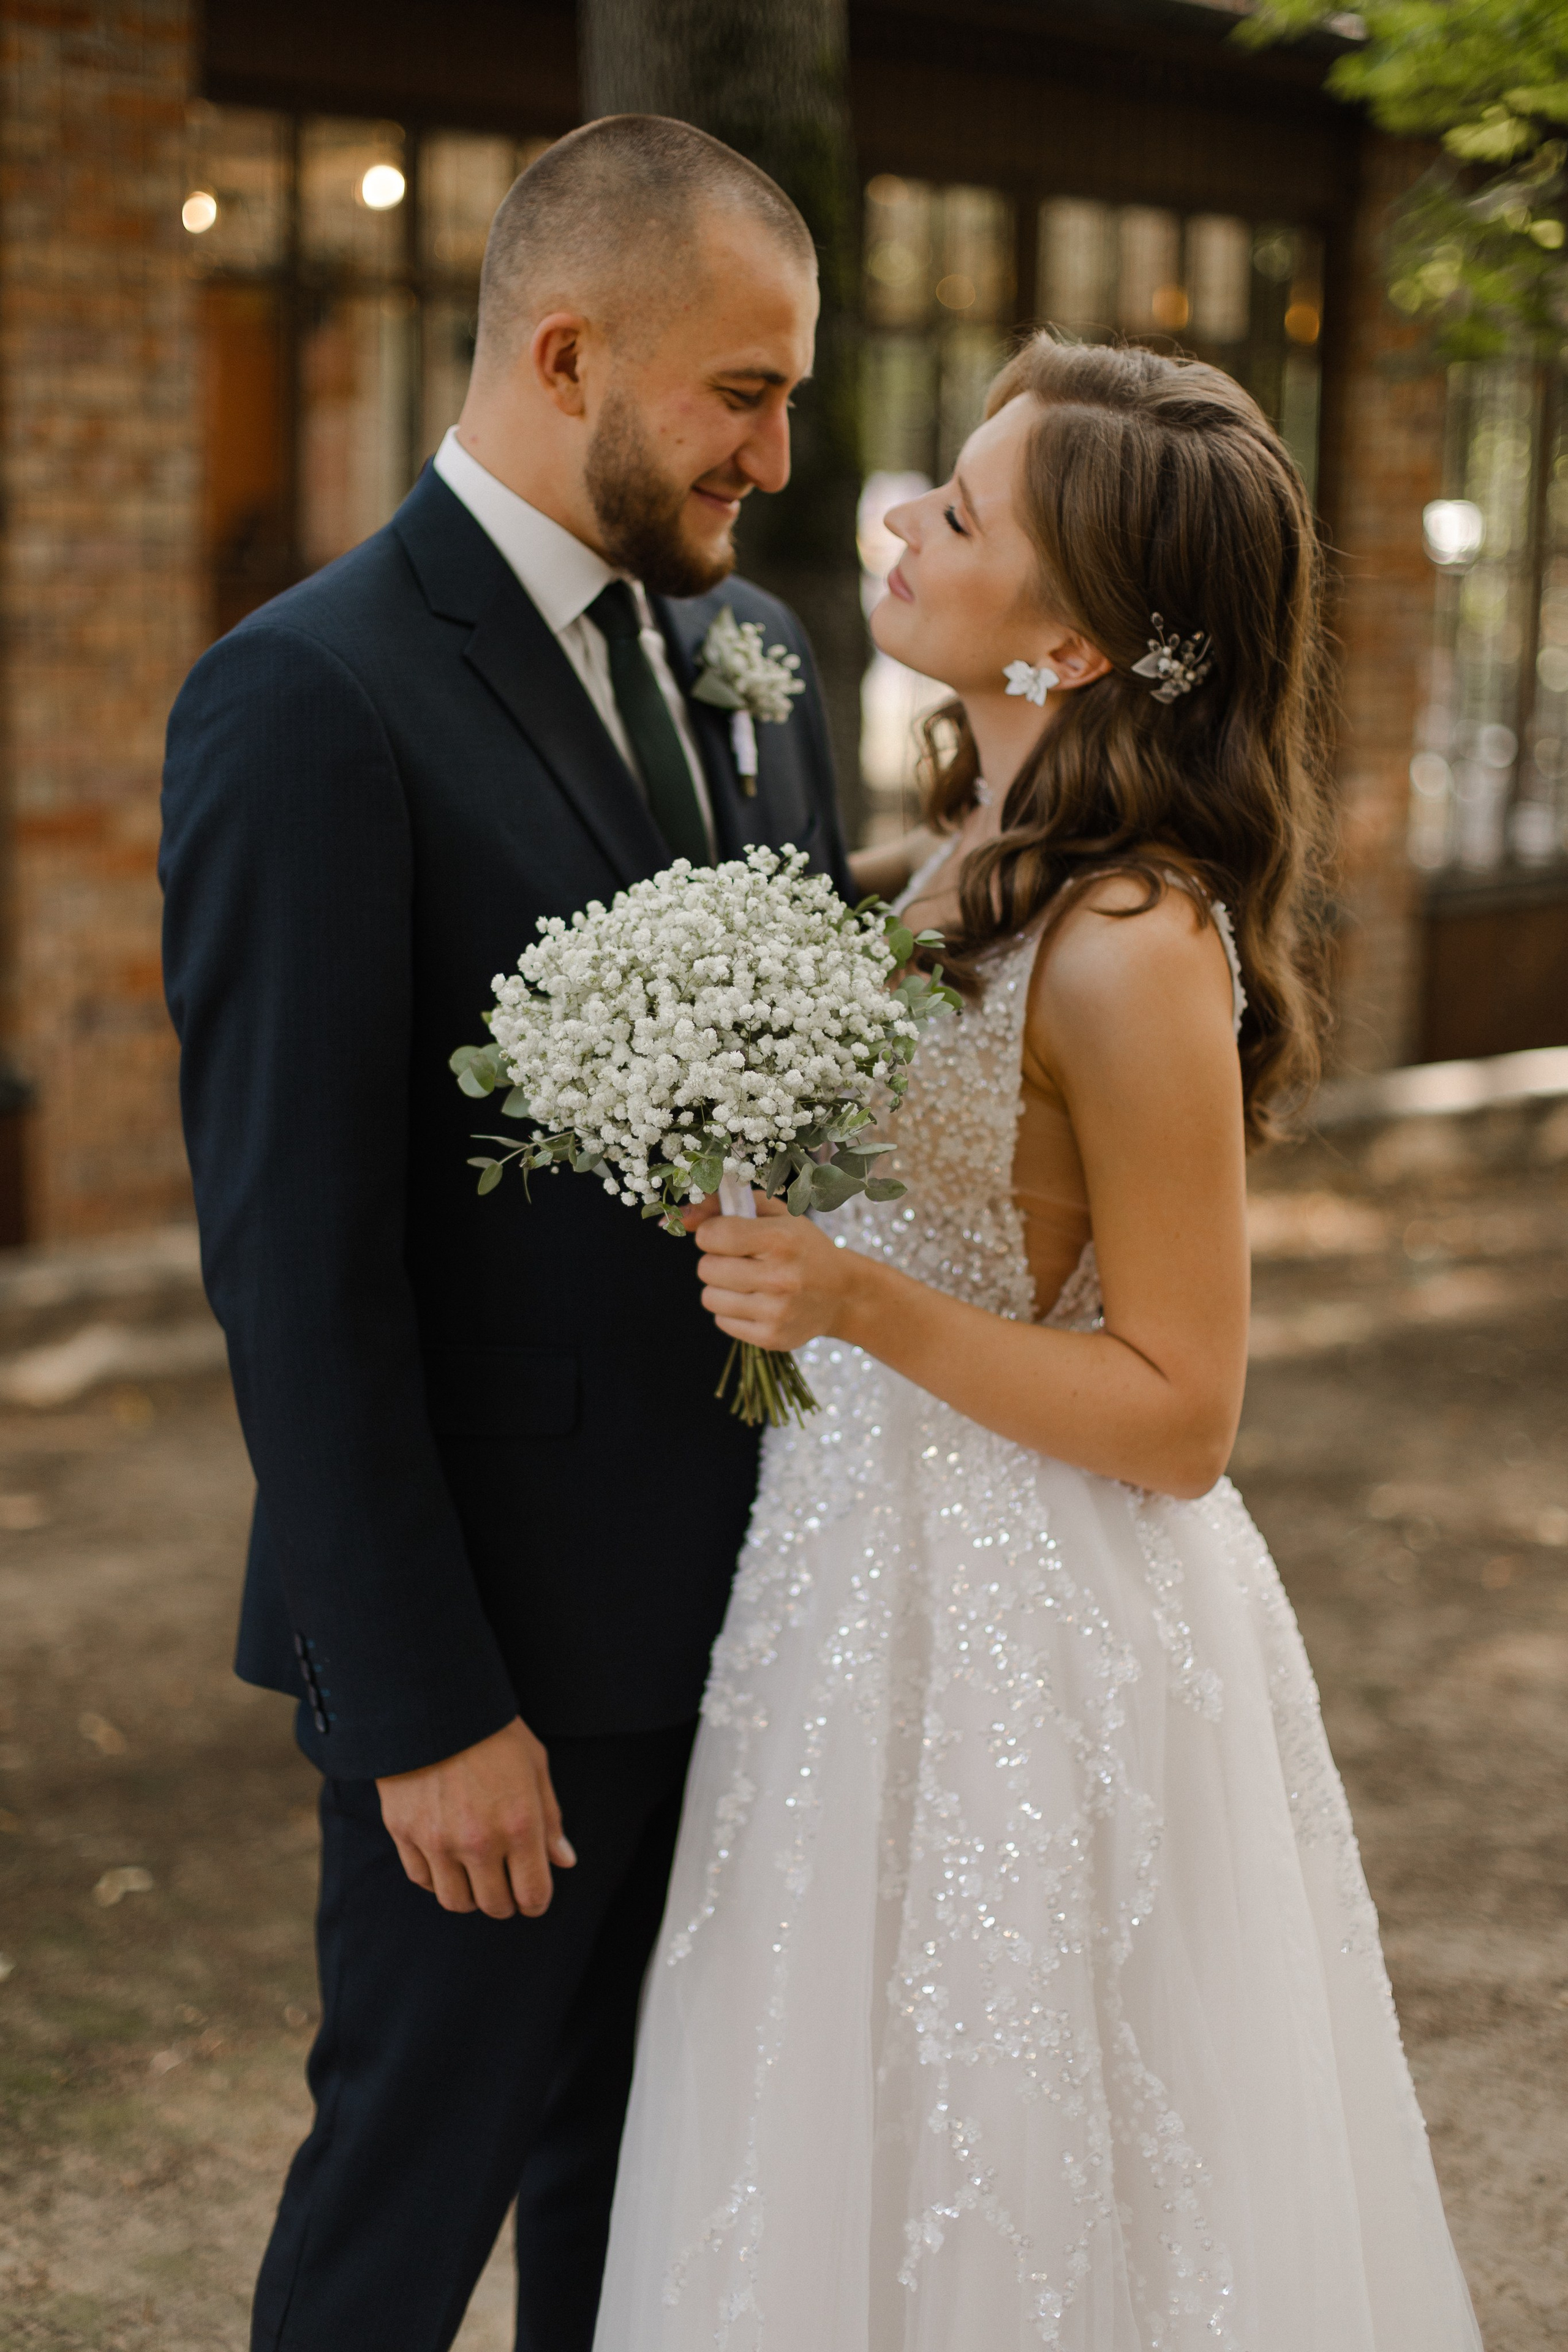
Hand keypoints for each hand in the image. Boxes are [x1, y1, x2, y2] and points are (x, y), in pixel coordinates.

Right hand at [376, 1716, 574, 1919]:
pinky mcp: (405, 1834)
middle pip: (494, 1905)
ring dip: (470, 1895)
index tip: (533, 1895)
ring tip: (475, 1872)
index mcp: (519, 1825)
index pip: (532, 1894)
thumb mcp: (535, 1766)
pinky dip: (437, 1878)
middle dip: (506, 1901)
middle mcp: (479, 1841)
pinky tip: (447, 1858)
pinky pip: (423, 1880)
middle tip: (506, 1883)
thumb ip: (550, 1819)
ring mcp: (438, 1841)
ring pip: (455, 1901)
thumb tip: (564, 1861)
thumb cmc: (493, 1732)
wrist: (432, 1703)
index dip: (536, 1902)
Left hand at [693, 1195, 860, 1352]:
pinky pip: (721, 1321)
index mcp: (781, 1239)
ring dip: (722, 1287)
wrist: (842, 1294)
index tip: (727, 1235)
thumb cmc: (802, 1247)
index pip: (712, 1235)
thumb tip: (681, 1217)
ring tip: (749, 1282)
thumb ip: (724, 1207)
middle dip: (717, 1260)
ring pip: (709, 1297)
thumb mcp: (775, 1216)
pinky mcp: (771, 1338)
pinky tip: (757, 1302)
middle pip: (706, 1268)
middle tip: (743, 1260)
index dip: (712, 1233)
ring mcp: (776, 1312)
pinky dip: (732, 1311)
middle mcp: (780, 1277)